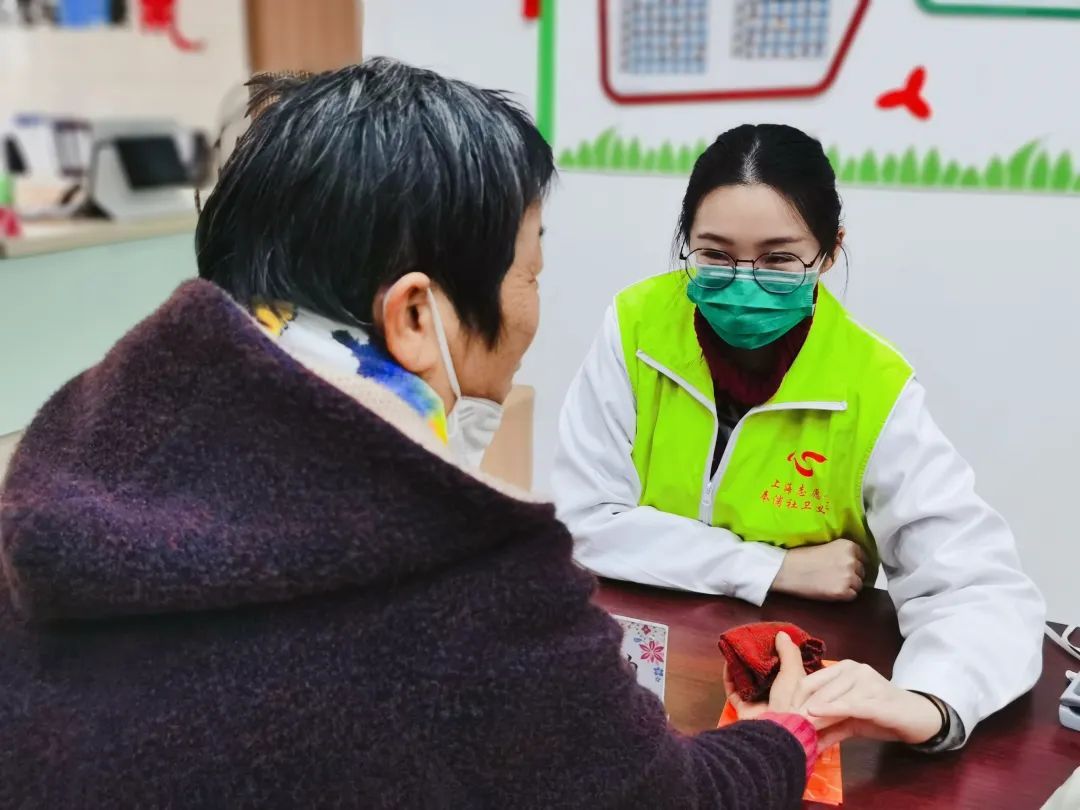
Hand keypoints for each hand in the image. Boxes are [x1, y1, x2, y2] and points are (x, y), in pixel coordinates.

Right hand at [725, 631, 834, 730]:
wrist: (780, 730)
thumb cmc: (793, 701)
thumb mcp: (794, 673)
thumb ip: (789, 653)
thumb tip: (782, 634)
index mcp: (794, 689)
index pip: (786, 669)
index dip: (779, 655)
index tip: (771, 640)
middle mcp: (777, 697)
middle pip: (764, 675)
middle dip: (756, 660)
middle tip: (751, 643)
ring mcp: (759, 704)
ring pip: (748, 682)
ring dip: (741, 666)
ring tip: (737, 649)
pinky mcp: (744, 710)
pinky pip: (734, 691)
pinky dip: (730, 677)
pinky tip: (728, 662)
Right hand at [771, 540, 866, 600]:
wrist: (788, 570)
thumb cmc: (802, 556)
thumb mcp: (827, 546)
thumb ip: (842, 553)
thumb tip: (854, 562)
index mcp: (849, 546)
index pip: (863, 557)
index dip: (854, 563)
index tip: (844, 566)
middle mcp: (852, 560)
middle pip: (862, 571)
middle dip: (853, 574)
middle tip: (836, 576)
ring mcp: (849, 577)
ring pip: (858, 585)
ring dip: (849, 586)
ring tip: (833, 584)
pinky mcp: (843, 592)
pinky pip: (852, 596)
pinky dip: (844, 595)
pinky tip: (831, 591)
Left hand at [792, 660, 943, 747]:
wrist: (917, 718)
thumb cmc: (881, 715)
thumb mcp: (850, 720)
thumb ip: (829, 726)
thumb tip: (804, 738)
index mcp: (843, 668)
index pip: (808, 681)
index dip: (792, 699)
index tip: (779, 716)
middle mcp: (853, 669)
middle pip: (816, 689)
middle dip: (798, 708)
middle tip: (783, 725)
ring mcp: (867, 681)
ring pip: (830, 697)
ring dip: (812, 715)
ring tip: (796, 728)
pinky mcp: (878, 698)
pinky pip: (849, 705)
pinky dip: (831, 710)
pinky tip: (816, 716)